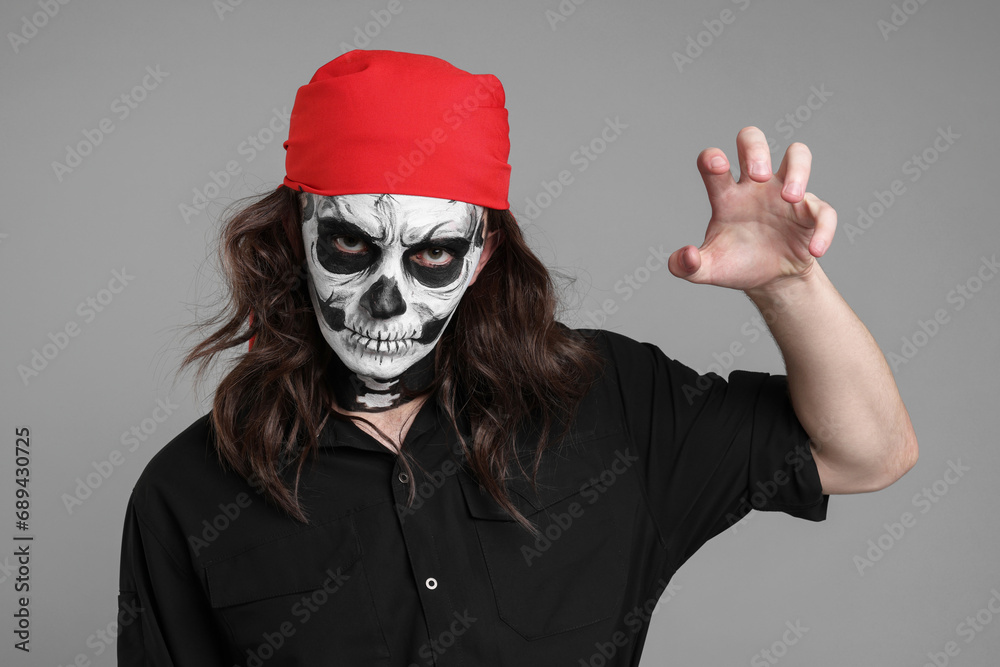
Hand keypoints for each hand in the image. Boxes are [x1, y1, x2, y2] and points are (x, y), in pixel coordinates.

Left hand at [668, 126, 837, 294]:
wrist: (768, 280)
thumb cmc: (737, 264)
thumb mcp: (707, 270)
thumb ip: (686, 267)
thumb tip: (686, 256)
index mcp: (726, 195)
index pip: (713, 162)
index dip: (712, 158)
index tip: (717, 166)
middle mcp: (755, 186)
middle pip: (752, 140)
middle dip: (755, 149)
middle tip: (757, 176)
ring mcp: (785, 195)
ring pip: (797, 155)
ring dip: (797, 170)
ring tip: (790, 197)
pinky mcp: (810, 213)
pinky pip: (824, 210)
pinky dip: (823, 229)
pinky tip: (813, 250)